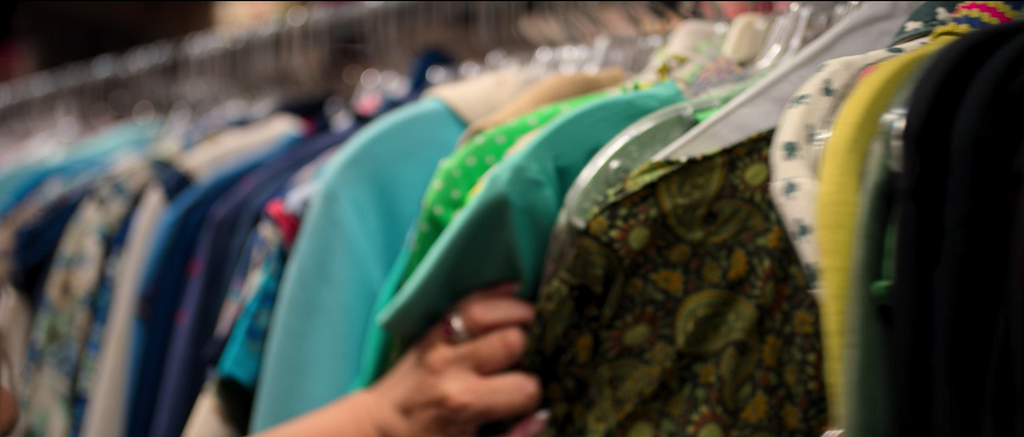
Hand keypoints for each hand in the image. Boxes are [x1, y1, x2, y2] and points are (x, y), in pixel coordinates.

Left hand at [366, 283, 545, 436]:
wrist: (379, 426)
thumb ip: (512, 436)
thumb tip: (544, 414)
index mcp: (465, 403)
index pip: (525, 388)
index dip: (533, 393)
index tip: (527, 396)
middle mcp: (452, 368)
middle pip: (513, 340)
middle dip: (530, 349)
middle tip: (530, 359)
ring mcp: (439, 344)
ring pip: (488, 311)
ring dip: (517, 312)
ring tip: (531, 322)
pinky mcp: (430, 330)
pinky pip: (464, 301)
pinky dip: (492, 292)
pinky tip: (514, 290)